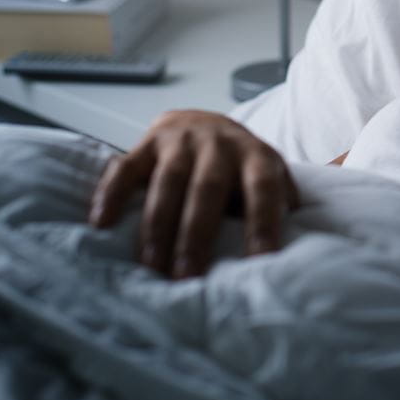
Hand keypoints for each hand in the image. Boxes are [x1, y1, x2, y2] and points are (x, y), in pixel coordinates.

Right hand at [88, 110, 298, 279]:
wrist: (205, 122)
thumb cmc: (241, 168)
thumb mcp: (270, 179)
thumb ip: (281, 207)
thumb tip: (298, 255)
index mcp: (256, 156)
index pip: (264, 189)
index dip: (264, 223)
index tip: (260, 262)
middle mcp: (220, 144)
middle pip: (209, 189)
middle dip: (198, 234)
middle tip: (188, 277)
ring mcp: (181, 140)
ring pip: (169, 182)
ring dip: (158, 225)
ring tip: (151, 266)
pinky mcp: (147, 142)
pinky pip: (125, 168)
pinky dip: (112, 194)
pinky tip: (102, 224)